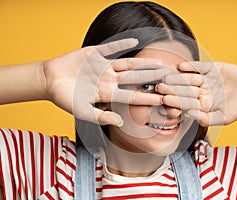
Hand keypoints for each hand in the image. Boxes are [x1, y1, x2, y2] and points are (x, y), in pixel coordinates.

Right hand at [43, 39, 167, 125]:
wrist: (50, 81)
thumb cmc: (65, 98)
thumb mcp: (82, 111)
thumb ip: (101, 117)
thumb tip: (120, 122)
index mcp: (108, 94)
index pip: (132, 96)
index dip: (148, 98)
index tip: (164, 99)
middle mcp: (110, 79)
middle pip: (135, 79)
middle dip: (152, 79)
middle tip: (170, 78)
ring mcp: (104, 66)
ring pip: (127, 64)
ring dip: (143, 63)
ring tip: (159, 61)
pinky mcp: (95, 53)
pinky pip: (111, 48)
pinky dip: (121, 44)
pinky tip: (135, 42)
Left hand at [157, 61, 236, 125]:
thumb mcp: (224, 117)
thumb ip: (206, 118)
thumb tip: (188, 115)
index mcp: (201, 105)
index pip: (186, 103)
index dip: (175, 101)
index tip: (164, 99)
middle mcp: (201, 92)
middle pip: (185, 90)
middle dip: (173, 89)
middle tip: (159, 87)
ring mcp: (206, 80)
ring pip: (190, 78)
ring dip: (178, 77)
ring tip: (167, 76)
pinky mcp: (212, 68)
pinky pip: (199, 67)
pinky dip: (191, 66)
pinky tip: (180, 66)